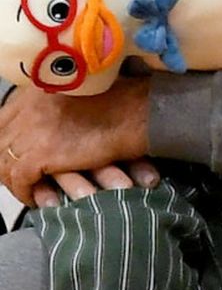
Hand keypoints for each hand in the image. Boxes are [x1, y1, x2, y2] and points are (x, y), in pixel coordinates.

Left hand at [0, 82, 152, 204]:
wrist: (139, 112)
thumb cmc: (123, 103)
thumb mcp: (81, 95)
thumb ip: (58, 105)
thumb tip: (50, 125)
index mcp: (36, 91)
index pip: (3, 119)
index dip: (5, 140)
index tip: (13, 154)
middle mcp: (28, 107)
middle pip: (0, 141)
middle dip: (5, 162)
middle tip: (17, 178)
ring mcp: (33, 129)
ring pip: (5, 161)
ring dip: (14, 180)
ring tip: (29, 191)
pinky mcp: (42, 153)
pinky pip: (20, 178)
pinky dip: (25, 192)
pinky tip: (38, 198)